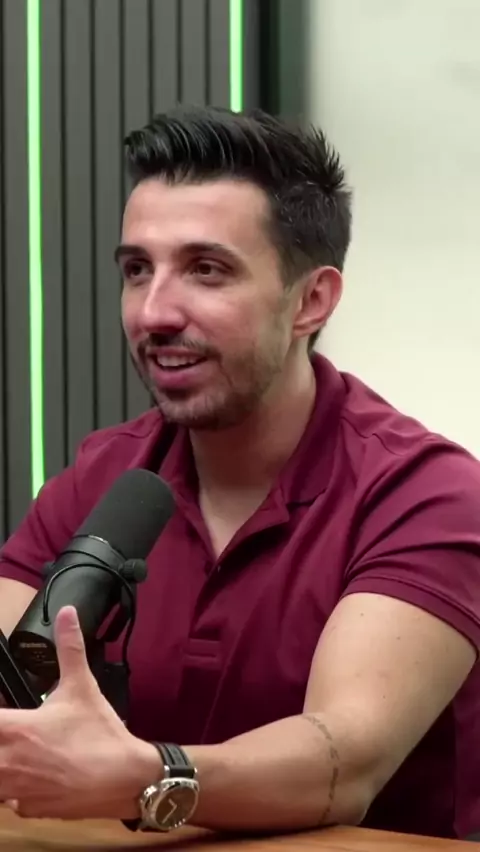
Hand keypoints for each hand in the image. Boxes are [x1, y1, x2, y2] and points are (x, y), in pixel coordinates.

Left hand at [0, 606, 160, 819]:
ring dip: (2, 764)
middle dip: (0, 737)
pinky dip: (11, 789)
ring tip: (17, 749)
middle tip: (11, 728)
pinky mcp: (27, 811)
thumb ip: (69, 648)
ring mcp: (15, 793)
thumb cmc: (100, 732)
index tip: (5, 710)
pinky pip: (7, 801)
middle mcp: (8, 764)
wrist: (125, 779)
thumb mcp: (83, 686)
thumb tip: (67, 613)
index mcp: (16, 730)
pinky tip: (30, 775)